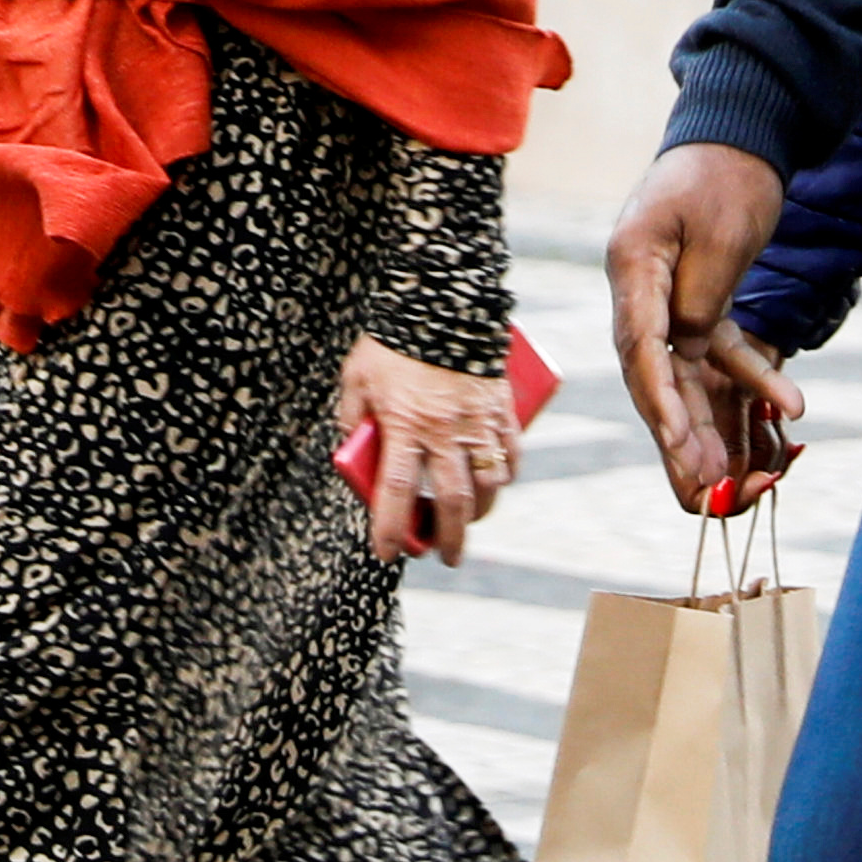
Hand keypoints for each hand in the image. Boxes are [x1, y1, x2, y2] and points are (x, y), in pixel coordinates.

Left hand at [347, 338, 517, 563]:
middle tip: (445, 558)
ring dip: (478, 513)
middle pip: (449, 501)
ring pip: (487, 485)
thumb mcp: (356, 380)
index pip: (394, 491)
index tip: (386, 553)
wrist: (441, 303)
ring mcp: (476, 424)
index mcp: (404, 426)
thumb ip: (352, 418)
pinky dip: (504, 477)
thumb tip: (351, 451)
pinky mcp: (500, 411)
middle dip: (447, 538)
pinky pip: (509, 456)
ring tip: (468, 524)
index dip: (389, 528)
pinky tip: (496, 487)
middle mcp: (444, 432)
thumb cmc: (392, 343)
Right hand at [599, 144, 799, 516]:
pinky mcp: (694, 307)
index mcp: (633, 268)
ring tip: (733, 484)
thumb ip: (700, 297)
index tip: (680, 445)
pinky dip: (750, 382)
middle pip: (653, 379)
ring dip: (708, 430)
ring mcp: (664, 304)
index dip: (659, 401)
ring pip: (684, 381)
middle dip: (679, 439)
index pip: (640, 347)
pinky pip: (718, 358)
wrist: (739, 139)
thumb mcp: (721, 233)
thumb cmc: (727, 175)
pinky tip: (788, 407)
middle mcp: (639, 293)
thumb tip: (688, 347)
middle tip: (703, 493)